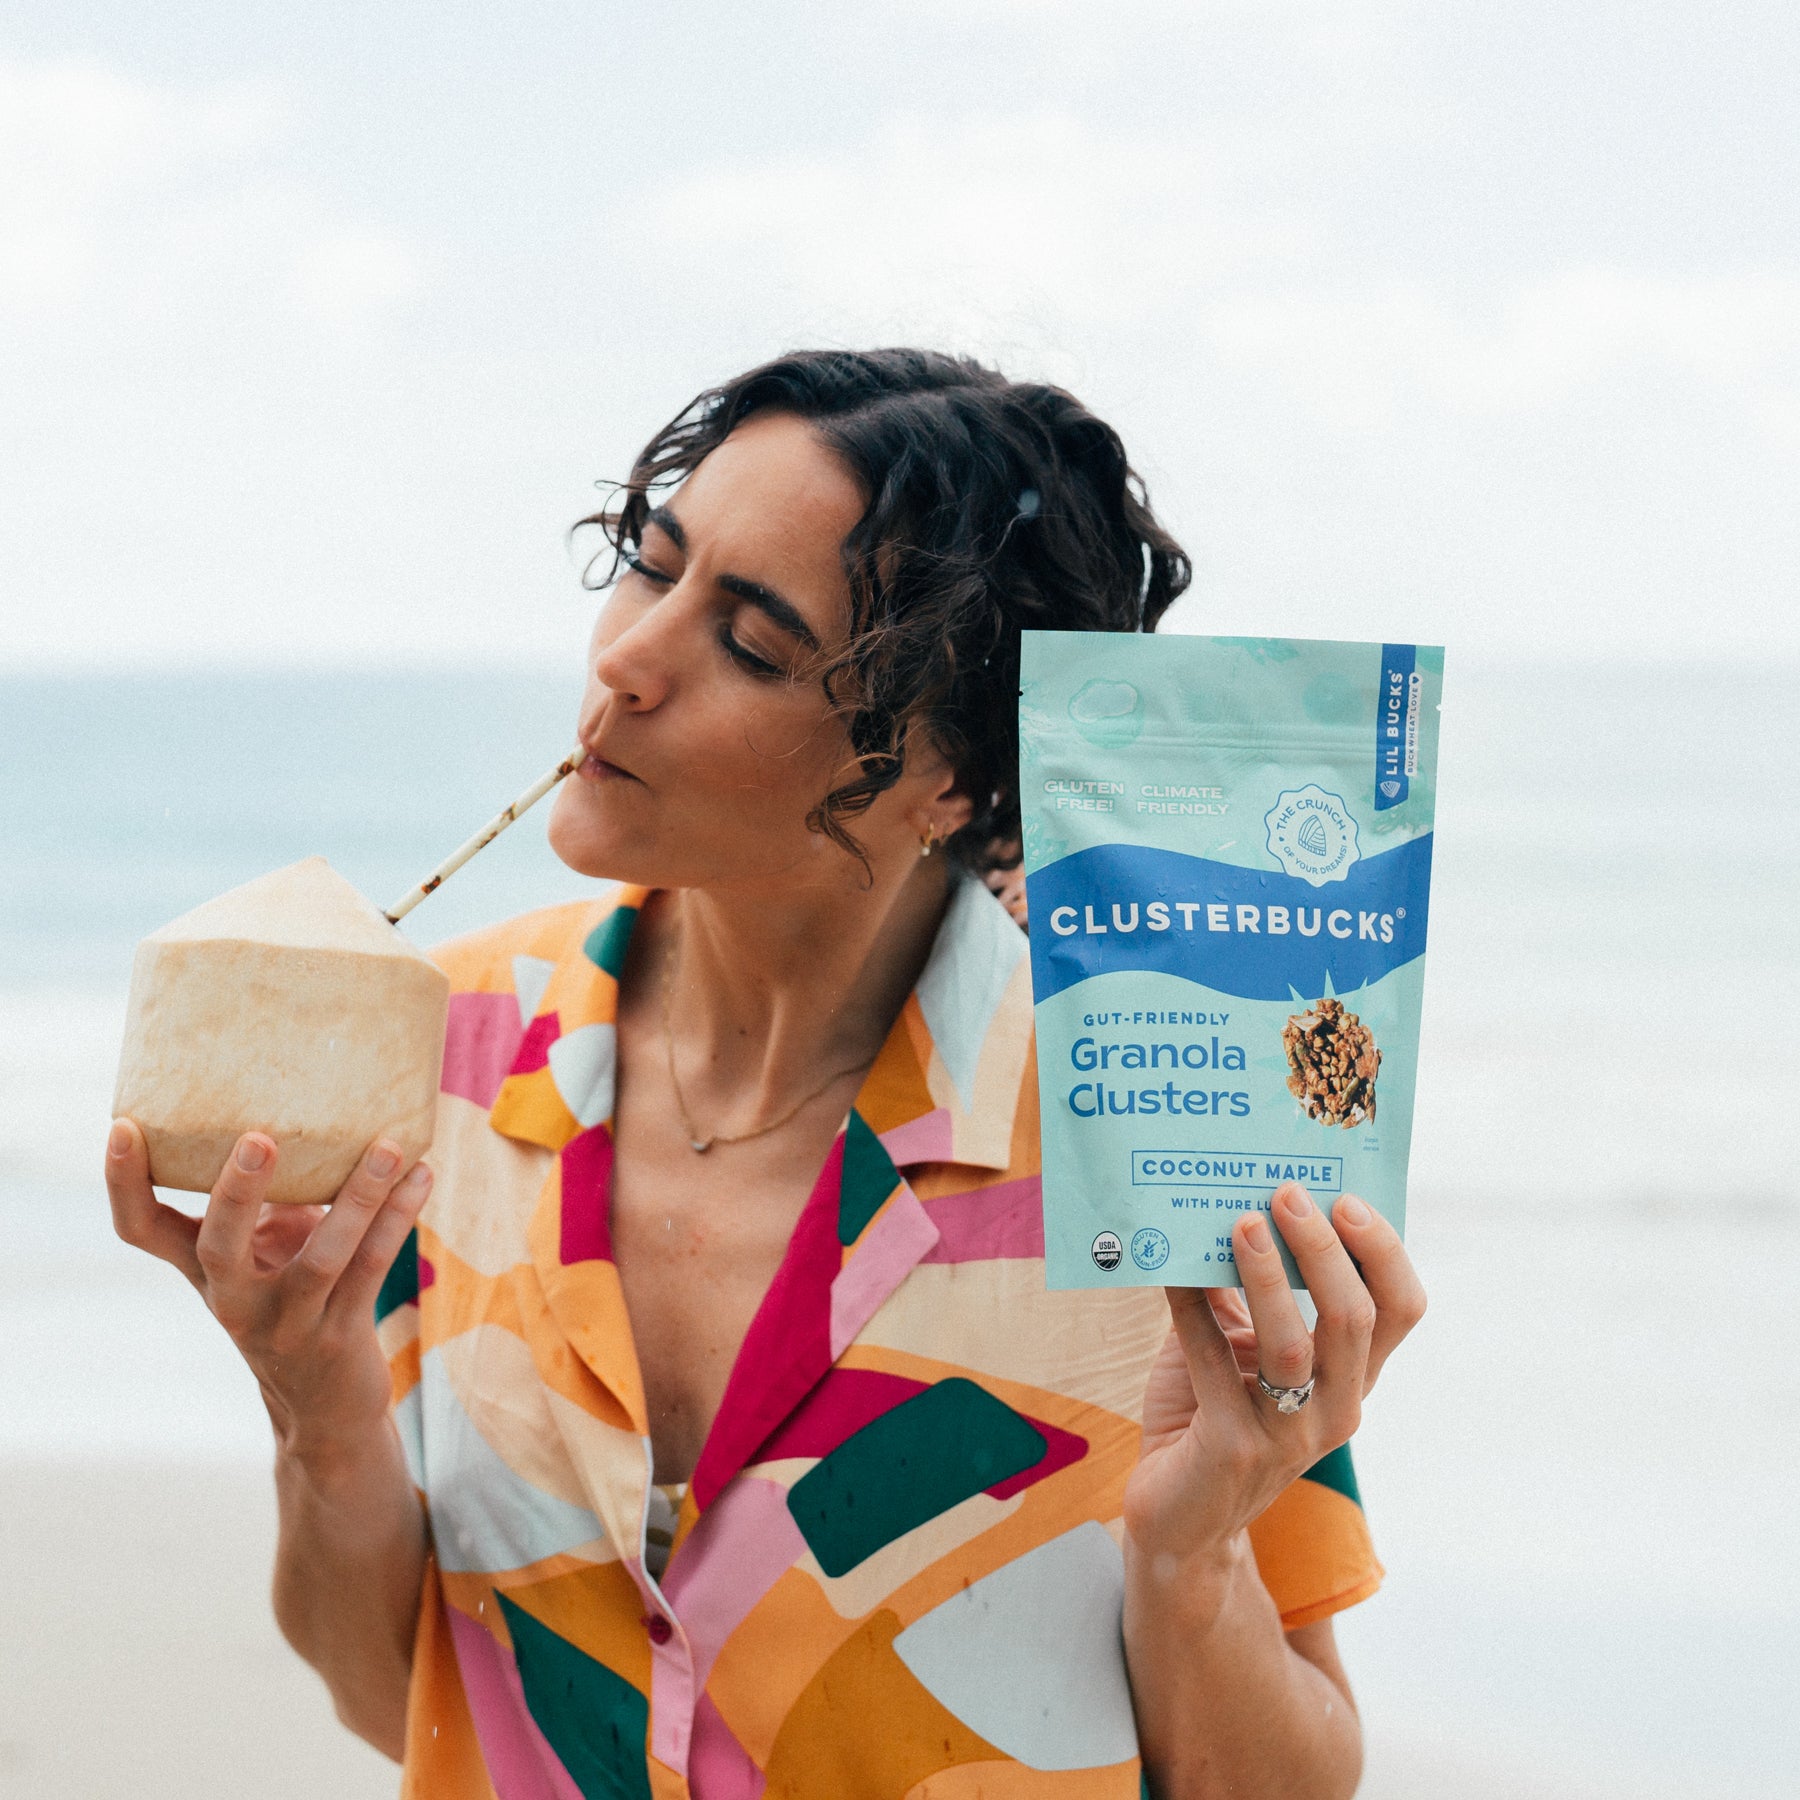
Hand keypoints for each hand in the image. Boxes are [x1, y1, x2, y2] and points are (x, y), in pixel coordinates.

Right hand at [105, 1121, 431, 1459]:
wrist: (324, 1407)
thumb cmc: (294, 1302)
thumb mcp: (267, 1253)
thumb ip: (276, 1196)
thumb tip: (310, 1115)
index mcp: (205, 1272)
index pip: (142, 1230)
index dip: (123, 1184)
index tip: (124, 1126)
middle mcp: (235, 1300)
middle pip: (218, 1247)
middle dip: (237, 1193)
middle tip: (259, 1139)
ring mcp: (288, 1322)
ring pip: (322, 1257)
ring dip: (358, 1198)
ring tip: (388, 1147)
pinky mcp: (340, 1335)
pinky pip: (373, 1267)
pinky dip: (399, 1218)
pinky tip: (423, 1175)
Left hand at [1122, 1183, 1424, 1571]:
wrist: (1178, 1516)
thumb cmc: (1210, 1413)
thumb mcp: (1242, 1344)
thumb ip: (1248, 1290)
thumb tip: (1233, 1202)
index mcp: (1350, 1376)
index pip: (1400, 1310)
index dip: (1383, 1252)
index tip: (1346, 1198)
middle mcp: (1335, 1408)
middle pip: (1354, 1319)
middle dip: (1323, 1250)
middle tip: (1287, 1196)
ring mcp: (1287, 1435)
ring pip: (1294, 1348)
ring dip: (1269, 1279)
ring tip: (1241, 1224)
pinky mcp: (1232, 1449)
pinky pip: (1214, 1368)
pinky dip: (1192, 1312)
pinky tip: (1171, 1272)